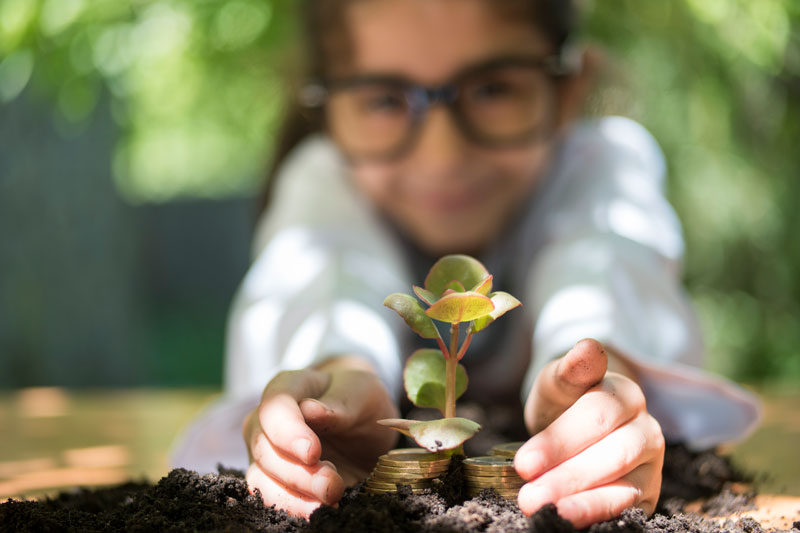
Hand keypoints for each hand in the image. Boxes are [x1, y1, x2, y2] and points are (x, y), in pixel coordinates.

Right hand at [243, 358, 398, 516]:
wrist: (362, 425)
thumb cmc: (358, 399)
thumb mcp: (361, 393)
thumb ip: (338, 404)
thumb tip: (310, 410)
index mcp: (287, 388)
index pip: (275, 408)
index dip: (288, 432)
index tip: (313, 453)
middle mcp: (266, 420)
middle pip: (265, 448)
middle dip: (298, 473)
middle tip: (333, 485)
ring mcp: (265, 452)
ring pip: (261, 479)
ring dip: (294, 496)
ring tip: (331, 499)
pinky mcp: (273, 480)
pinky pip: (272, 499)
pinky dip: (295, 509)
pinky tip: (320, 511)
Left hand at [515, 339, 664, 528]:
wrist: (575, 423)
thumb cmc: (564, 400)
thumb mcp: (559, 379)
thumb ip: (571, 368)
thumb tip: (589, 347)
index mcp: (626, 395)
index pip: (596, 417)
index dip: (559, 442)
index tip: (523, 463)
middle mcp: (647, 431)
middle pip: (612, 455)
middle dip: (568, 477)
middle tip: (528, 496)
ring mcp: (650, 466)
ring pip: (624, 488)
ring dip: (584, 504)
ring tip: (548, 512)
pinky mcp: (645, 496)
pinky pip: (626, 510)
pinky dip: (597, 516)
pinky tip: (567, 521)